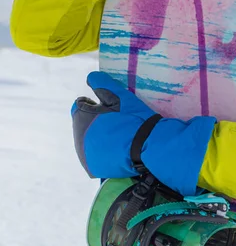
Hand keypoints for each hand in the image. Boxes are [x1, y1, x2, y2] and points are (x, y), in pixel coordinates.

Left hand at [71, 71, 215, 195]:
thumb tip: (90, 76)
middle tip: (116, 122)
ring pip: (87, 141)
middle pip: (82, 124)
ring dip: (97, 137)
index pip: (80, 105)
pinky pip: (94, 156)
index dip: (95, 104)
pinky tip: (116, 148)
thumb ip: (101, 83)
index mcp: (81, 118)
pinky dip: (102, 151)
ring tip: (117, 136)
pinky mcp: (92, 168)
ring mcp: (84, 155)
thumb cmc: (133, 118)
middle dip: (94, 121)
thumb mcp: (119, 96)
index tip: (109, 108)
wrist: (148, 147)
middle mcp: (78, 138)